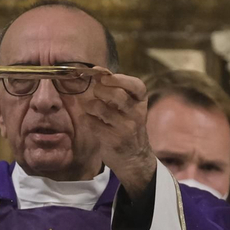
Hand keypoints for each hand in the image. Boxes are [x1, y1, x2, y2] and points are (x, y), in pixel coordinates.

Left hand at [83, 71, 153, 194]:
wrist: (134, 157)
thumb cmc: (127, 125)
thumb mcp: (129, 106)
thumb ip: (116, 89)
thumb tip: (96, 72)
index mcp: (141, 102)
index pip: (136, 85)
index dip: (118, 78)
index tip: (101, 74)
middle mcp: (137, 114)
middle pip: (117, 95)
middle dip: (100, 90)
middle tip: (96, 92)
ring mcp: (126, 129)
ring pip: (101, 108)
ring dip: (90, 105)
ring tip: (91, 108)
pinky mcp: (114, 141)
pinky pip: (92, 123)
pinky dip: (87, 119)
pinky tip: (91, 121)